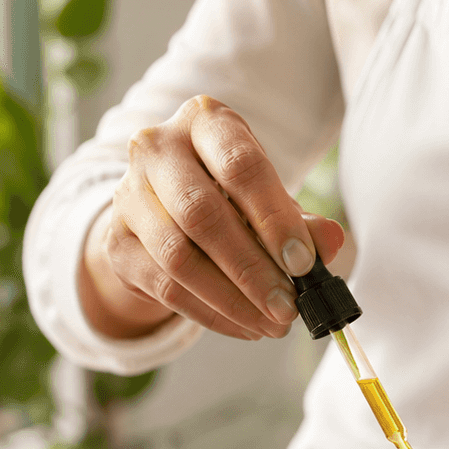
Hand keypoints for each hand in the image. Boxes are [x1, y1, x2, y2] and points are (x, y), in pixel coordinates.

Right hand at [79, 94, 345, 340]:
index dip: (275, 220)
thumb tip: (331, 242)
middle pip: (203, 215)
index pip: (241, 167)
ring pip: (179, 257)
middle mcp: (158, 148)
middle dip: (252, 270)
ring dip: (232, 300)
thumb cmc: (228, 195)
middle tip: (288, 307)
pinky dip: (211, 314)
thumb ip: (301, 221)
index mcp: (205, 121)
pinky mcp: (117, 242)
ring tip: (271, 324)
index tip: (304, 266)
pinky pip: (165, 287)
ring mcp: (129, 195)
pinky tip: (245, 326)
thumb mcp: (268, 198)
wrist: (163, 208)